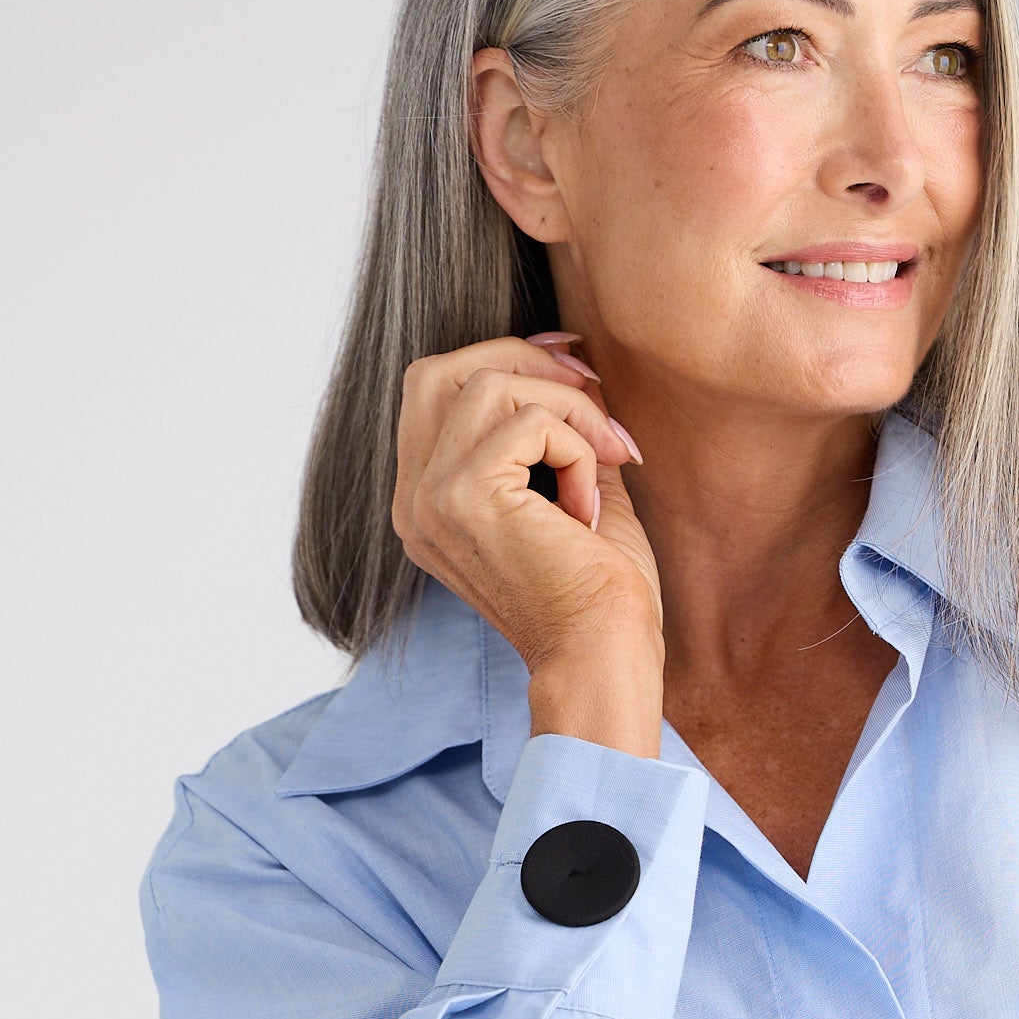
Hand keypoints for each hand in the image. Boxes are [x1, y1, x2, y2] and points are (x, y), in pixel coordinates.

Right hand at [392, 333, 663, 754]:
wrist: (601, 662)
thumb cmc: (598, 596)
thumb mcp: (572, 490)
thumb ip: (556, 427)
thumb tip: (567, 356)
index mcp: (426, 504)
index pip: (436, 391)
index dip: (506, 361)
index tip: (576, 373)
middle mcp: (413, 500)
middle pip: (440, 370)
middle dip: (525, 363)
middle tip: (595, 396)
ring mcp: (430, 498)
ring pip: (489, 384)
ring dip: (567, 410)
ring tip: (605, 463)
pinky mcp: (465, 497)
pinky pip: (529, 420)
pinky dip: (578, 449)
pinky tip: (589, 509)